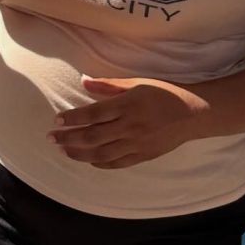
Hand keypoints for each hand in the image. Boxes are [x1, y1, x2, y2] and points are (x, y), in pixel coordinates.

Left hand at [50, 76, 207, 168]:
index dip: (73, 119)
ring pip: (103, 153)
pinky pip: (119, 163)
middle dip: (69, 139)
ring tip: (63, 150)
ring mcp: (138, 144)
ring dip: (80, 153)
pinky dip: (101, 163)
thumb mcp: (135, 82)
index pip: (93, 115)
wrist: (193, 113)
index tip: (56, 121)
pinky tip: (88, 160)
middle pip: (93, 136)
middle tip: (51, 138)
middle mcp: (131, 127)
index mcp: (127, 106)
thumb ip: (108, 85)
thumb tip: (83, 81)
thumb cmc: (163, 92)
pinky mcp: (145, 156)